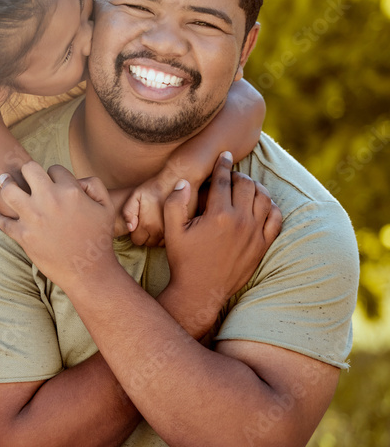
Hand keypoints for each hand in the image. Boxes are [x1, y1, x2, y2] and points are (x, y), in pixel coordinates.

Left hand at [0, 161, 119, 289]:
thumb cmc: (98, 238)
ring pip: (8, 190)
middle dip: (27, 172)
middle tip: (24, 177)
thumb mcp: (106, 206)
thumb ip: (94, 184)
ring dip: (7, 186)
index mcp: (70, 191)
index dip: (53, 175)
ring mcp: (34, 218)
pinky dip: (1, 217)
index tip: (51, 183)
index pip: (54, 168)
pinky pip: (3, 221)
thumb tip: (75, 179)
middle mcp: (49, 200)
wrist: (89, 271)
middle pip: (28, 169)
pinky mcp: (23, 235)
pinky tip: (2, 214)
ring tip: (5, 185)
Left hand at [123, 171, 197, 246]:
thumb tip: (130, 228)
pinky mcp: (184, 228)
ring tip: (158, 224)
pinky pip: (173, 238)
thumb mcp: (136, 195)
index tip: (139, 225)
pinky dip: (169, 235)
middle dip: (147, 236)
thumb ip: (128, 212)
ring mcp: (174, 231)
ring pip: (161, 243)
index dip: (136, 234)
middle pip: (149, 244)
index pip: (137, 241)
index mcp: (148, 225)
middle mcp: (161, 232)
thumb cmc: (155, 187)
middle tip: (149, 224)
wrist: (179, 180)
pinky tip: (168, 225)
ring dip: (158, 237)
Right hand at [162, 152, 282, 332]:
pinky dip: (271, 207)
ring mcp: (255, 234)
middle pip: (246, 185)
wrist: (200, 290)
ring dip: (255, 188)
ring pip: (264, 199)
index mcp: (218, 215)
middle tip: (231, 175)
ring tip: (246, 187)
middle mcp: (241, 221)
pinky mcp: (262, 245)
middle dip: (238, 175)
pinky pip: (276, 219)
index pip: (223, 180)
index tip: (225, 155)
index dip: (223, 165)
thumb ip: (175, 203)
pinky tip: (262, 205)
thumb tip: (184, 182)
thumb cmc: (184, 260)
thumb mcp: (172, 231)